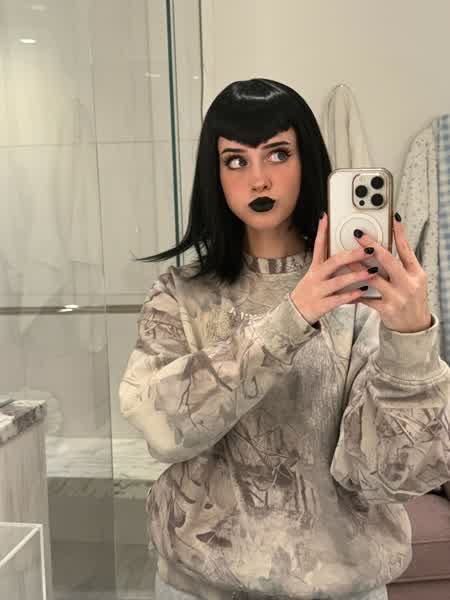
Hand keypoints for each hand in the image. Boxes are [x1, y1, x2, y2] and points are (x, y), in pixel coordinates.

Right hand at [290, 212, 377, 324]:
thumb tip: (347, 254)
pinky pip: (338, 299)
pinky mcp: (322, 305)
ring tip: (372, 272)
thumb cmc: (309, 293)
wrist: (294, 314)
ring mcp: (318, 291)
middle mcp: (316, 277)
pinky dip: (351, 296)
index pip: (318, 246)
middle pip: (333, 262)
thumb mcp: (314, 276)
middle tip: (368, 249)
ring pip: (338, 281)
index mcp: (315, 268)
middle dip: (352, 255)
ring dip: (356, 276)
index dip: (321, 231)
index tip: (326, 217)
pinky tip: (363, 292)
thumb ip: (329, 266)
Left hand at [346, 212, 431, 332]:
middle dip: (372, 246)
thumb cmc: (412, 299)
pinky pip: (367, 298)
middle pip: (389, 261)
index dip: (399, 233)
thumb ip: (402, 265)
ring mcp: (397, 297)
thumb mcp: (414, 280)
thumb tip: (389, 245)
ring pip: (373, 279)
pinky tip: (345, 285)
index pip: (407, 249)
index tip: (392, 219)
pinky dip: (355, 291)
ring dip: (357, 267)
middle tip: (358, 234)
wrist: (414, 326)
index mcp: (416, 273)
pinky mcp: (387, 309)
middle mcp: (408, 284)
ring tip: (345, 258)